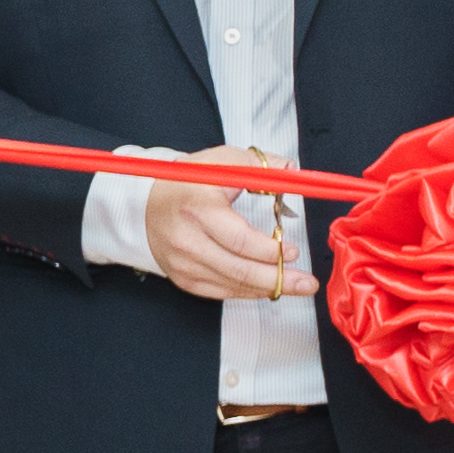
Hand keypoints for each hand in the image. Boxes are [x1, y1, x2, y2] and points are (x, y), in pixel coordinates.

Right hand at [146, 144, 315, 303]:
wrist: (146, 203)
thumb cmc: (188, 181)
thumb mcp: (223, 161)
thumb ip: (261, 165)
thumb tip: (293, 171)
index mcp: (198, 208)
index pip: (239, 240)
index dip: (269, 251)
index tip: (292, 252)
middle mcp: (187, 240)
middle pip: (238, 269)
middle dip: (278, 279)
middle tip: (307, 283)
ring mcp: (182, 263)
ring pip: (231, 285)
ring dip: (267, 288)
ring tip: (296, 286)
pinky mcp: (182, 278)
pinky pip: (220, 291)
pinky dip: (247, 292)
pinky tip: (267, 288)